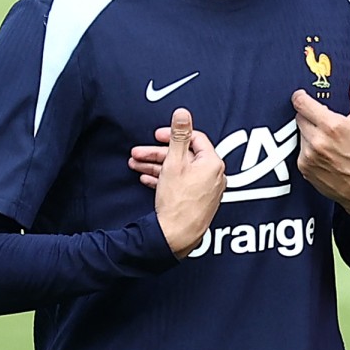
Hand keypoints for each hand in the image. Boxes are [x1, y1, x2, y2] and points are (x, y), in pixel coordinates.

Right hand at [147, 108, 225, 257]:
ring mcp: (206, 190)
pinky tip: (146, 179)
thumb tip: (182, 113)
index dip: (173, 135)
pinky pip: (181, 184)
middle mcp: (214, 176)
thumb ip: (178, 136)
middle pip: (184, 156)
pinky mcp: (198, 201)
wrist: (176, 236)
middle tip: (137, 153)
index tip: (156, 135)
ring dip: (157, 166)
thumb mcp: (174, 162)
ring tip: (135, 165)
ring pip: (180, 171)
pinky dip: (164, 179)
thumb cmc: (177, 201)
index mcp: (212, 163)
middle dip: (158, 153)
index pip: (195, 139)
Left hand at [291, 67, 349, 216]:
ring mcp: (308, 156)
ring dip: (309, 133)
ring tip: (327, 140)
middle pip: (299, 118)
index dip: (301, 97)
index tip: (303, 96)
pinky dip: (308, 150)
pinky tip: (324, 154)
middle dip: (309, 116)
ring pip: (299, 134)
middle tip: (325, 121)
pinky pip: (300, 151)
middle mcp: (316, 141)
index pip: (301, 103)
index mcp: (331, 125)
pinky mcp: (304, 169)